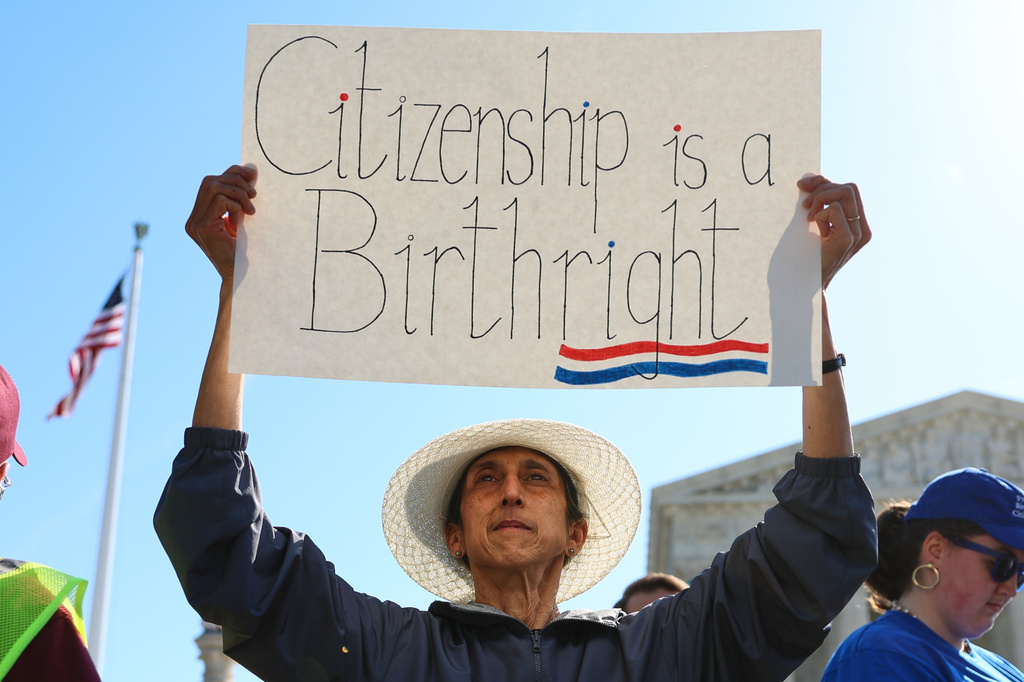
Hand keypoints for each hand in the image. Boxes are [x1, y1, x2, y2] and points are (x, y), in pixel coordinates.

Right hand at [185, 164, 257, 279]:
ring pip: (215, 187)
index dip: (231, 173)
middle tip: (254, 194)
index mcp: (198, 215)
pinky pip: (220, 201)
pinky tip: (244, 219)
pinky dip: (236, 205)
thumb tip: (251, 169)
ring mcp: (195, 223)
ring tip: (252, 209)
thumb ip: (239, 196)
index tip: (252, 175)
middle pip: (211, 180)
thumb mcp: (240, 217)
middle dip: (236, 181)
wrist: (239, 275)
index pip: (211, 182)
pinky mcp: (203, 227)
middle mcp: (192, 218)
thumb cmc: (242, 249)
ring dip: (239, 193)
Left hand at [797, 174, 870, 289]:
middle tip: (803, 205)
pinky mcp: (848, 240)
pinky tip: (813, 228)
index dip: (825, 182)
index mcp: (857, 224)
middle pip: (850, 187)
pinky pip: (835, 210)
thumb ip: (818, 204)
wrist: (804, 284)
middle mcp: (863, 228)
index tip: (802, 185)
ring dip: (821, 199)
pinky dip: (819, 214)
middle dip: (822, 188)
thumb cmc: (805, 255)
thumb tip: (808, 179)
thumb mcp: (814, 224)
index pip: (848, 189)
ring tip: (808, 216)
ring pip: (845, 193)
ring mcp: (858, 234)